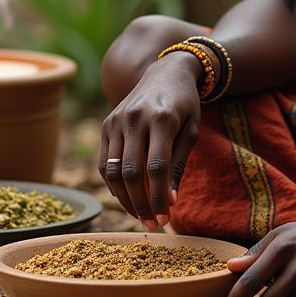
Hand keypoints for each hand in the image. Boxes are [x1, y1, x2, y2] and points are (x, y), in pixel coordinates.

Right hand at [98, 56, 201, 227]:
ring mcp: (117, 120)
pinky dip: (113, 184)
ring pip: (113, 170)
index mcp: (162, 119)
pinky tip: (126, 197)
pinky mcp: (106, 124)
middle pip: (131, 172)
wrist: (166, 73)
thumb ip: (179, 164)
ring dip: (125, 199)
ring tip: (139, 216)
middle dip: (141, 203)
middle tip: (152, 223)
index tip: (165, 217)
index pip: (156, 167)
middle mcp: (135, 118)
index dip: (158, 196)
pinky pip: (104, 162)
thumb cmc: (185, 105)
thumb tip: (170, 201)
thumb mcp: (191, 130)